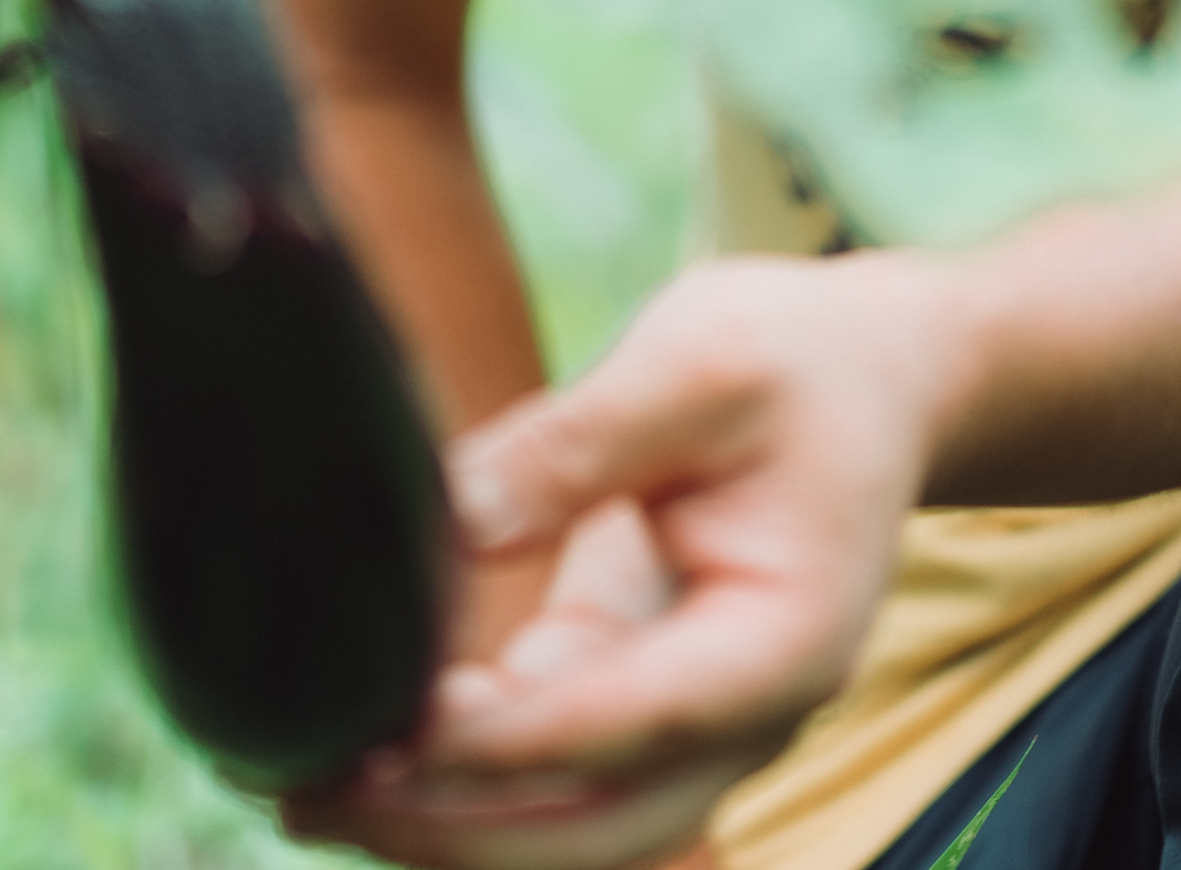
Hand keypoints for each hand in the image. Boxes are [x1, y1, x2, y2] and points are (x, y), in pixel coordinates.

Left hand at [282, 255, 958, 869]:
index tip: (388, 729)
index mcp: (779, 643)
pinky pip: (546, 762)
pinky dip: (459, 765)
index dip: (502, 741)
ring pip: (563, 822)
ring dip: (438, 819)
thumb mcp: (699, 361)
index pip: (627, 722)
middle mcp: (745, 715)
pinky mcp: (642, 689)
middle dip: (446, 829)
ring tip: (301, 787)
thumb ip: (579, 443)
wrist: (879, 375)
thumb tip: (455, 520)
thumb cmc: (800, 358)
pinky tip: (365, 733)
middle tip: (305, 792)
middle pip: (593, 827)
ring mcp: (695, 717)